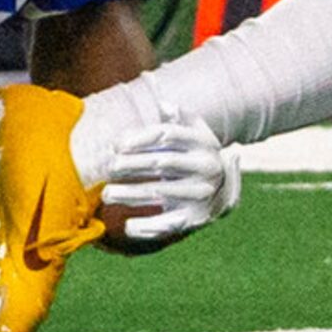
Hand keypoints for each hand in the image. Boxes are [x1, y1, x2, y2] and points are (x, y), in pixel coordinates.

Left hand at [100, 116, 241, 246]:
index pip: (168, 134)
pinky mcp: (194, 218)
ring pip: (160, 193)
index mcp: (202, 141)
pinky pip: (168, 224)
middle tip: (109, 167)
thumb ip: (178, 118)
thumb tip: (163, 104)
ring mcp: (200, 193)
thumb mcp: (195, 132)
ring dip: (130, 194)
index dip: (141, 138)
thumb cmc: (197, 154)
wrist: (225, 189)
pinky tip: (128, 225)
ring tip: (107, 194)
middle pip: (162, 163)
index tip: (117, 145)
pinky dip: (147, 227)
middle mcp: (204, 166)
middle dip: (132, 165)